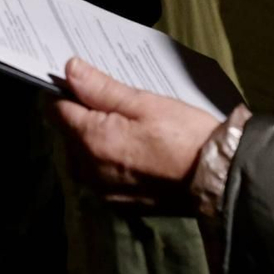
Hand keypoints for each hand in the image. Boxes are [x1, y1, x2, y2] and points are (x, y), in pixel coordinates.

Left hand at [51, 57, 220, 212]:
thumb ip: (101, 88)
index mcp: (91, 140)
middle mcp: (88, 169)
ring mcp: (101, 190)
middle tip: (118, 102)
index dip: (65, 91)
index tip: (82, 81)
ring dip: (95, 138)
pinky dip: (109, 160)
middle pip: (68, 133)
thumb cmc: (184, 135)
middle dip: (83, 114)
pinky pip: (100, 174)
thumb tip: (69, 70)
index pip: (56, 110)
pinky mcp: (117, 203)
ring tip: (130, 125)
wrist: (217, 179)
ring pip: (82, 155)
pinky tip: (135, 150)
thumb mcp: (144, 102)